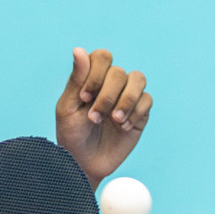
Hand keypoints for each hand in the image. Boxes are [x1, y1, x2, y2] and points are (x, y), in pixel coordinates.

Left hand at [55, 47, 151, 186]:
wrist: (85, 164)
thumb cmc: (72, 135)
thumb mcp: (68, 108)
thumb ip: (76, 79)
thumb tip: (79, 49)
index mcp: (91, 77)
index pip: (102, 57)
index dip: (95, 75)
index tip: (84, 97)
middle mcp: (111, 83)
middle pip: (119, 72)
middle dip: (107, 96)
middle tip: (95, 118)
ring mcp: (127, 96)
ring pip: (138, 79)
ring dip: (126, 100)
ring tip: (115, 120)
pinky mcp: (140, 112)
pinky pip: (147, 100)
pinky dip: (136, 112)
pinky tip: (123, 127)